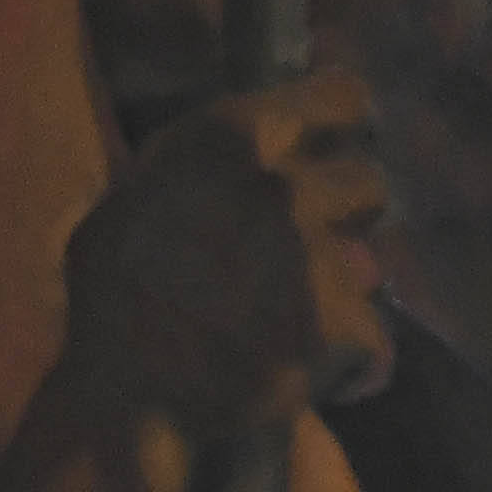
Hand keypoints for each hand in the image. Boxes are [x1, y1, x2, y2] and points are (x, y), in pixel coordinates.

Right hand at [58, 68, 393, 432]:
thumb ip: (204, 173)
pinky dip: (354, 369)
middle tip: (317, 253)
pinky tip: (313, 381)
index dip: (350, 126)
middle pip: (369, 186)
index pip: (341, 97)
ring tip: (297, 325)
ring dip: (346, 294)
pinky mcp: (344, 325)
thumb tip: (255, 164)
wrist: (131, 394)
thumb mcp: (136, 200)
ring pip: (372, 270)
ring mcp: (320, 256)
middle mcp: (285, 185)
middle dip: (351, 220)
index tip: (346, 145)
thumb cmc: (114, 297)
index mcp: (230, 138)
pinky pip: (376, 346)